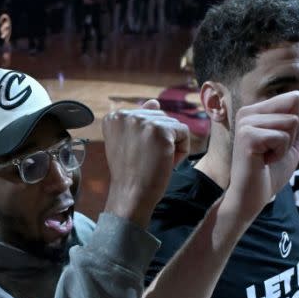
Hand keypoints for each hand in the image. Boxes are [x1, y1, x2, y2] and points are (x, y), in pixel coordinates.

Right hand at [102, 99, 190, 226]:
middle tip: (147, 161)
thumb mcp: (129, 143)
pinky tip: (167, 163)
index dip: (148, 139)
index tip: (137, 155)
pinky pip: (184, 132)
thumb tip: (154, 101)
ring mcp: (142, 121)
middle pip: (161, 118)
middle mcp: (125, 114)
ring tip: (156, 162)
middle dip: (162, 141)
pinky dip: (182, 151)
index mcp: (114, 117)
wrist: (131, 195)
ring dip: (172, 146)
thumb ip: (141, 121)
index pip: (147, 117)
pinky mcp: (160, 130)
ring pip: (174, 125)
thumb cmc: (132, 174)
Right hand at [222, 90, 298, 220]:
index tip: (283, 140)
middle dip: (296, 130)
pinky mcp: (247, 137)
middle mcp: (248, 112)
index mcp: (257, 110)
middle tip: (276, 148)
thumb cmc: (271, 171)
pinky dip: (280, 153)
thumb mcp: (293, 140)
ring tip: (269, 155)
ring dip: (287, 145)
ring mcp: (245, 123)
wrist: (252, 196)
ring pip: (291, 121)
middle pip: (295, 102)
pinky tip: (264, 161)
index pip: (295, 97)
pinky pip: (282, 137)